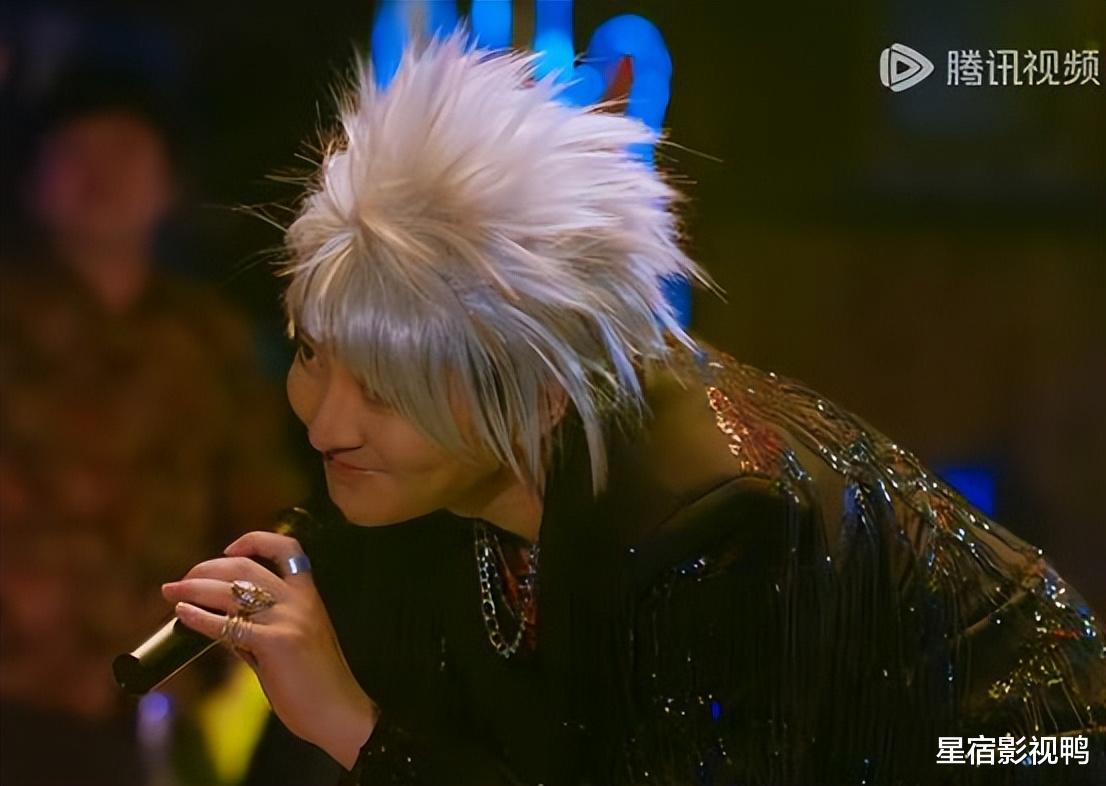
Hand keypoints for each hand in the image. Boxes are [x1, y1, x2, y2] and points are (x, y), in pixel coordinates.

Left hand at [162, 531, 376, 768]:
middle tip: (182, 581)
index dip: (255, 541)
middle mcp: (299, 600)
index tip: (228, 550)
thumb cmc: (316, 682)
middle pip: (245, 567)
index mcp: (308, 595)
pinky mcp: (276, 643)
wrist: (337, 710)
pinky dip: (199, 617)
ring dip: (194, 588)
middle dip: (206, 568)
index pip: (287, 548)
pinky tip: (183, 615)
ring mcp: (288, 619)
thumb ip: (262, 626)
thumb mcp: (294, 641)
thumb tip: (223, 623)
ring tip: (171, 592)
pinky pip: (228, 625)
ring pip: (231, 591)